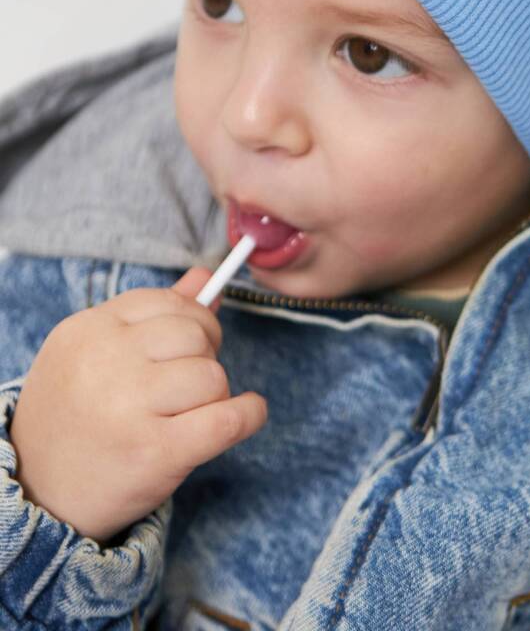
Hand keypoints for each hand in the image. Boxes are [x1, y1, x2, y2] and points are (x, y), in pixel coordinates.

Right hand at [8, 266, 267, 546]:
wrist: (37, 495)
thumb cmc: (76, 417)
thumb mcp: (93, 355)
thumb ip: (150, 315)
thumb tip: (204, 279)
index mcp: (88, 330)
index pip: (167, 302)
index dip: (193, 319)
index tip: (192, 343)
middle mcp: (105, 362)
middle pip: (194, 334)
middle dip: (204, 355)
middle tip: (187, 384)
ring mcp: (129, 407)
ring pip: (213, 375)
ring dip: (215, 394)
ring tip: (187, 413)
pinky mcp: (155, 452)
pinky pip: (228, 418)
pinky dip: (249, 415)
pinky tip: (245, 414)